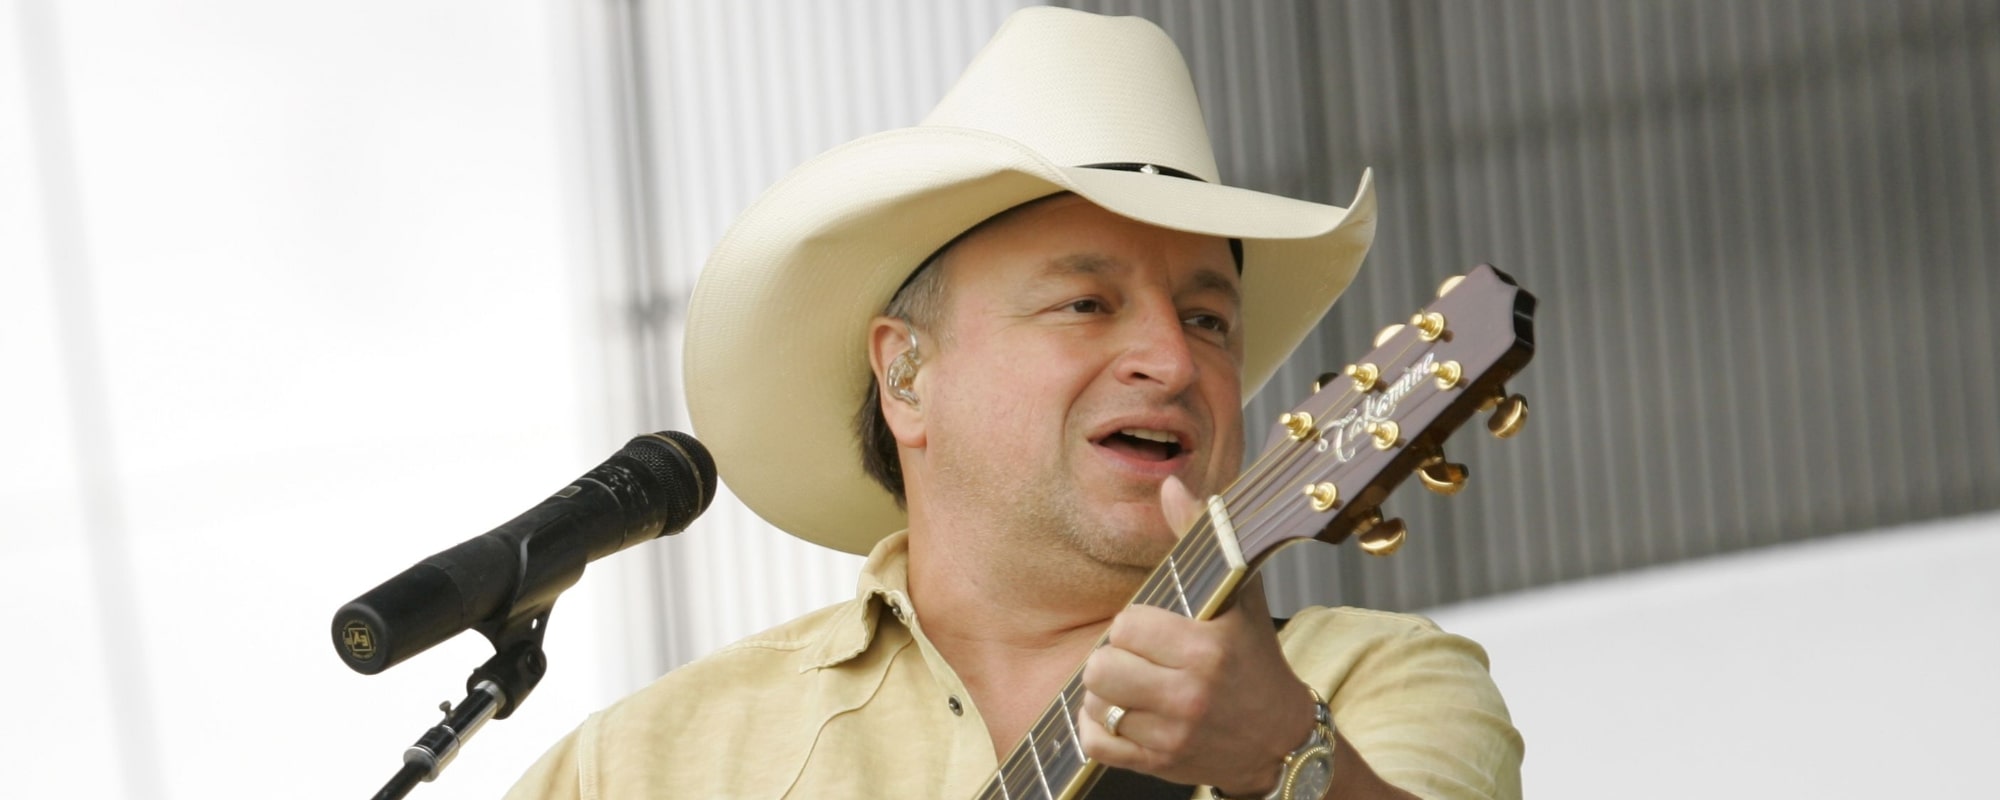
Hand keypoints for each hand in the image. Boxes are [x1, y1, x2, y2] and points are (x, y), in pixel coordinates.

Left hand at [1076, 477, 1316, 794]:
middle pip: (1102, 666)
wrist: (1281, 740)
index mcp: (1208, 647)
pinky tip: (1125, 715)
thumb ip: (1198, 538)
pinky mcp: (1159, 764)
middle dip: (1116, 659)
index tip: (1157, 630)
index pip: (1126, 625)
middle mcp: (1191, 694)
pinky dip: (1101, 729)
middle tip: (1141, 660)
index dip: (1135, 625)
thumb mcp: (1236, 594)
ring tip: (1134, 687)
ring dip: (1107, 694)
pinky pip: (1096, 743)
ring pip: (1097, 703)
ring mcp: (1174, 735)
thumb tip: (1171, 486)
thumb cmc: (1253, 659)